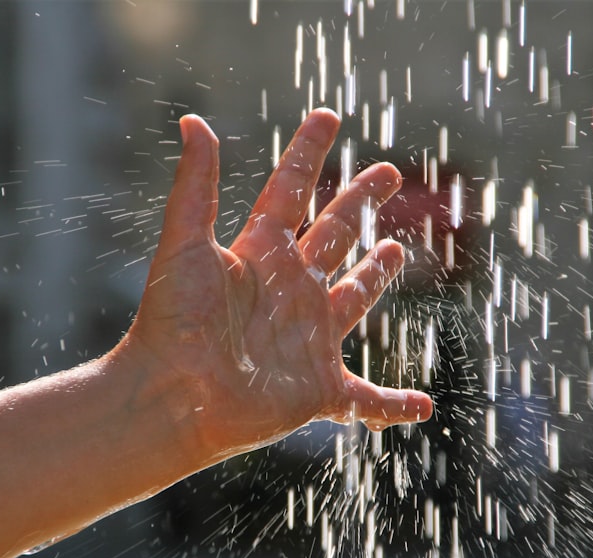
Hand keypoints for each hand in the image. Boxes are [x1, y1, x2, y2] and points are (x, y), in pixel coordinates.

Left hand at [120, 108, 432, 463]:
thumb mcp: (185, 245)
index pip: (292, 190)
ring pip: (352, 300)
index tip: (328, 117)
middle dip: (358, 201)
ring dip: (374, 277)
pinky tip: (422, 406)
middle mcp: (288, 290)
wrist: (170, 396)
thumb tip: (193, 120)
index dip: (308, 152)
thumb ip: (196, 185)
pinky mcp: (318, 388)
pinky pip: (366, 399)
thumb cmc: (172, 322)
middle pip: (334, 234)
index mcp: (260, 254)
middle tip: (386, 174)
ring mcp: (307, 338)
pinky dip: (393, 404)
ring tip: (393, 252)